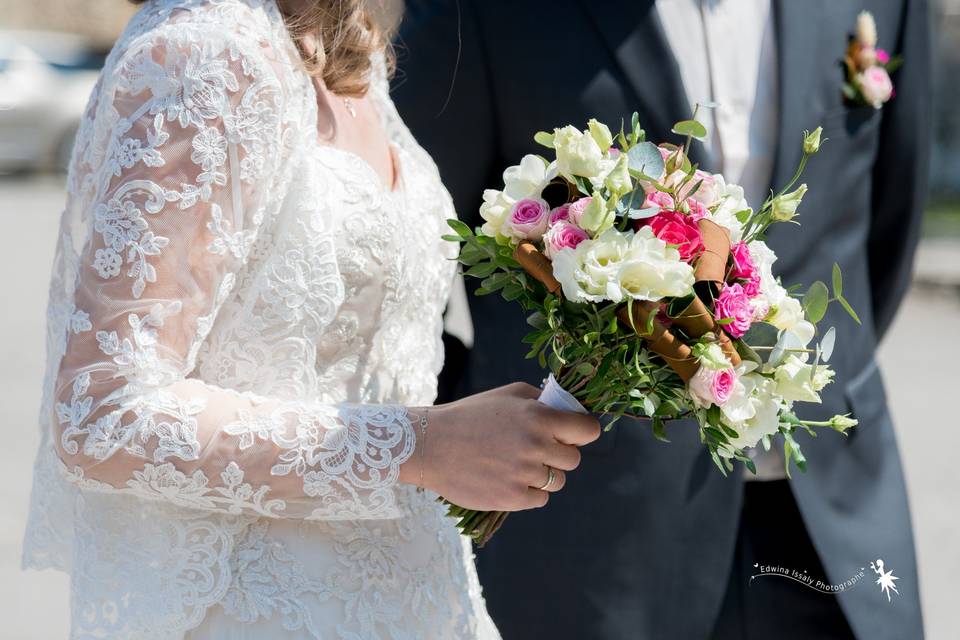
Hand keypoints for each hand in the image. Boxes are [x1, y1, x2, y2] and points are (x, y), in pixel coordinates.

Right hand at [404, 383, 600, 511]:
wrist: (431, 445)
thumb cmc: (471, 415)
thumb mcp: (508, 395)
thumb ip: (543, 401)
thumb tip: (571, 411)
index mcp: (539, 417)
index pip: (588, 430)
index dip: (583, 432)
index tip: (574, 433)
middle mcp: (536, 445)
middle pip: (573, 459)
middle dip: (558, 454)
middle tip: (534, 448)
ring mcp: (525, 474)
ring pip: (557, 481)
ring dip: (543, 474)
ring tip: (515, 463)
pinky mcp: (513, 498)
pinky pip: (540, 498)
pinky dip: (529, 491)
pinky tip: (507, 478)